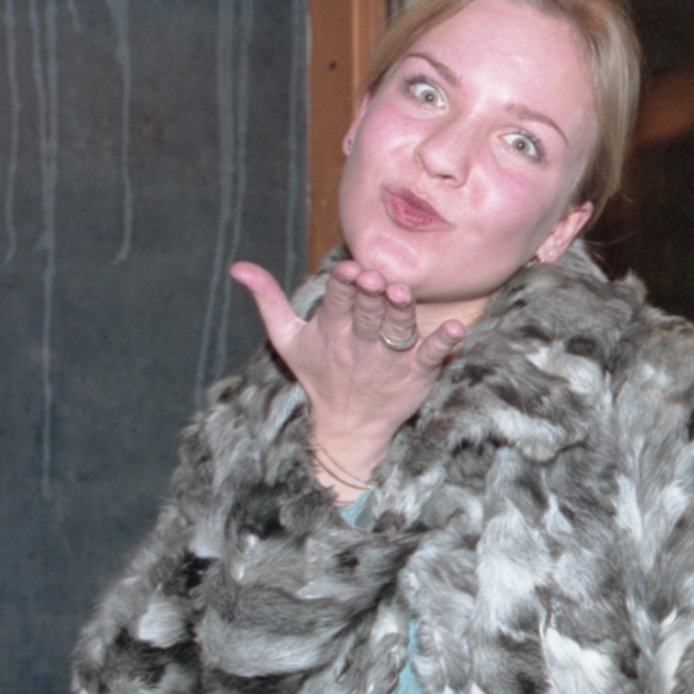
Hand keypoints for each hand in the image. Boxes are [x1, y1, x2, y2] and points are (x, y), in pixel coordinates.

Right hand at [230, 260, 464, 497]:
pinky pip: (433, 355)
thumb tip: (238, 267)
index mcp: (333, 330)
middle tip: (375, 279)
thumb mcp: (287, 339)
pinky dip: (444, 343)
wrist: (349, 426)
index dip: (343, 286)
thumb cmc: (319, 373)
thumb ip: (268, 300)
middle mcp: (362, 343)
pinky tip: (455, 328)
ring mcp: (392, 358)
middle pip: (367, 314)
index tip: (349, 271)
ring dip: (402, 312)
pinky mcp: (419, 371)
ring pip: (398, 330)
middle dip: (370, 296)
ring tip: (402, 293)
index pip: (337, 303)